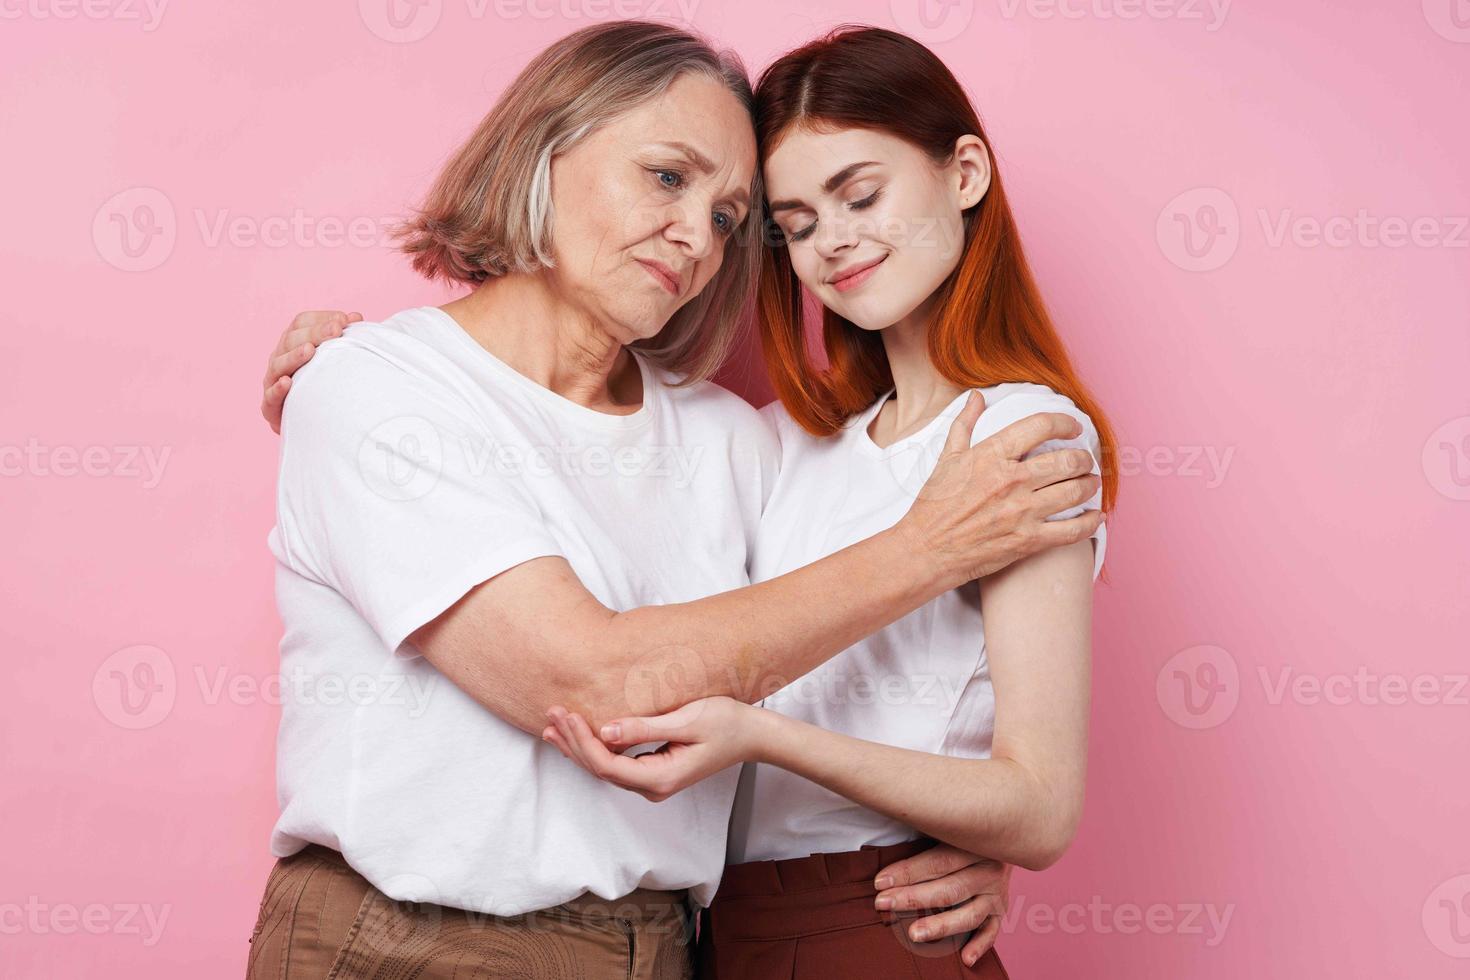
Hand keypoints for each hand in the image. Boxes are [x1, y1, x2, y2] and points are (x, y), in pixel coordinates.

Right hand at [261, 310, 361, 431]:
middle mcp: (279, 357)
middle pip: (291, 339)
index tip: (344, 320)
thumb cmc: (322, 382)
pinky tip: (288, 383)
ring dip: (294, 356)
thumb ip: (341, 337)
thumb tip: (355, 316)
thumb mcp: (332, 358)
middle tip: (336, 330)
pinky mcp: (270, 406)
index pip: (301, 322)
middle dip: (315, 333)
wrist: (309, 421)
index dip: (321, 319)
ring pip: (279, 364)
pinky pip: (270, 396)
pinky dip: (277, 389)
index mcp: (292, 342)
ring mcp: (272, 380)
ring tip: (310, 350)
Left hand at [542, 698, 761, 801]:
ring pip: (605, 768)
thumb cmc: (726, 723)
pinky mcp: (654, 770)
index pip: (608, 765)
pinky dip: (594, 747)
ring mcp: (653, 781)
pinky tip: (578, 735)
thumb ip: (644, 728)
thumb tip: (606, 730)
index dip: (583, 741)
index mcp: (660, 777)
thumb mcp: (686, 720)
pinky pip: (616, 763)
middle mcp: (653, 786)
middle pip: (600, 770)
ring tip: (552, 726)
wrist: (752, 735)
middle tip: (551, 713)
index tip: (568, 714)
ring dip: (578, 746)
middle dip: (573, 742)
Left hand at [874, 843, 1010, 966]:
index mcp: (974, 845)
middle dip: (913, 898)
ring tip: (913, 934)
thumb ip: (926, 832)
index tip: (879, 883)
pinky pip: (991, 931)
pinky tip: (965, 958)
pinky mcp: (1000, 910)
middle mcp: (988, 870)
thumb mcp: (948, 827)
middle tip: (883, 904)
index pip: (937, 862)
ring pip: (969, 914)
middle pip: (949, 889)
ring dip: (941, 926)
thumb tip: (891, 836)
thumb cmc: (963, 834)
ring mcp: (996, 893)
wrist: (1005, 835)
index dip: (907, 872)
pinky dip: (980, 946)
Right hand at [899, 391, 1102, 586]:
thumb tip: (975, 397)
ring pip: (1075, 491)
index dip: (1065, 423)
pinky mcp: (1028, 541)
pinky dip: (1091, 522)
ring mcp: (1022, 511)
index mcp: (991, 455)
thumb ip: (965, 424)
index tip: (1073, 428)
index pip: (1041, 426)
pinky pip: (1073, 530)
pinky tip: (1096, 516)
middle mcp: (1011, 480)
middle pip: (1067, 460)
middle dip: (1084, 458)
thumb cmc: (933, 504)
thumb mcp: (946, 458)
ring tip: (1090, 482)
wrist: (926, 550)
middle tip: (1085, 460)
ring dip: (1090, 485)